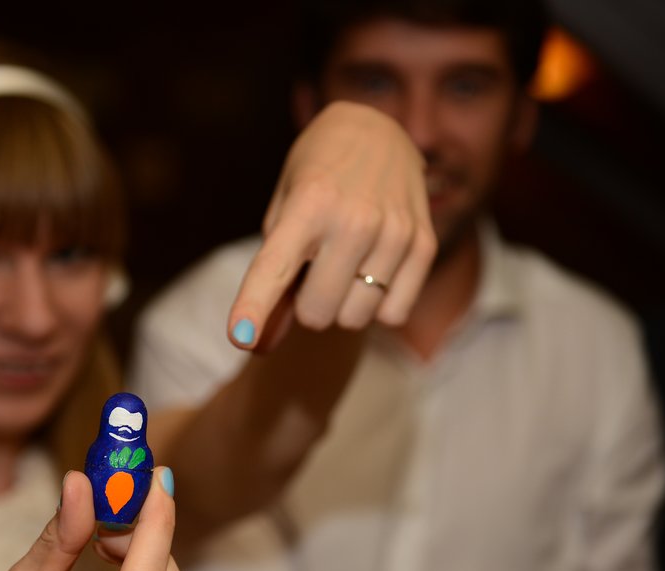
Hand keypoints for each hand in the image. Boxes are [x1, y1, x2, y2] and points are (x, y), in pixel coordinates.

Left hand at [228, 100, 435, 351]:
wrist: (375, 129)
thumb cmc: (317, 176)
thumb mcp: (282, 210)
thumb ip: (270, 277)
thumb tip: (260, 347)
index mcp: (307, 205)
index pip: (275, 268)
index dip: (254, 308)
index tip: (241, 339)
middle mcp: (354, 219)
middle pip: (318, 314)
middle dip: (308, 305)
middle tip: (314, 272)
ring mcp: (394, 232)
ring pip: (355, 318)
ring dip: (343, 305)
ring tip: (344, 265)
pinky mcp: (424, 244)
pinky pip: (393, 314)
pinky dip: (377, 305)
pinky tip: (373, 271)